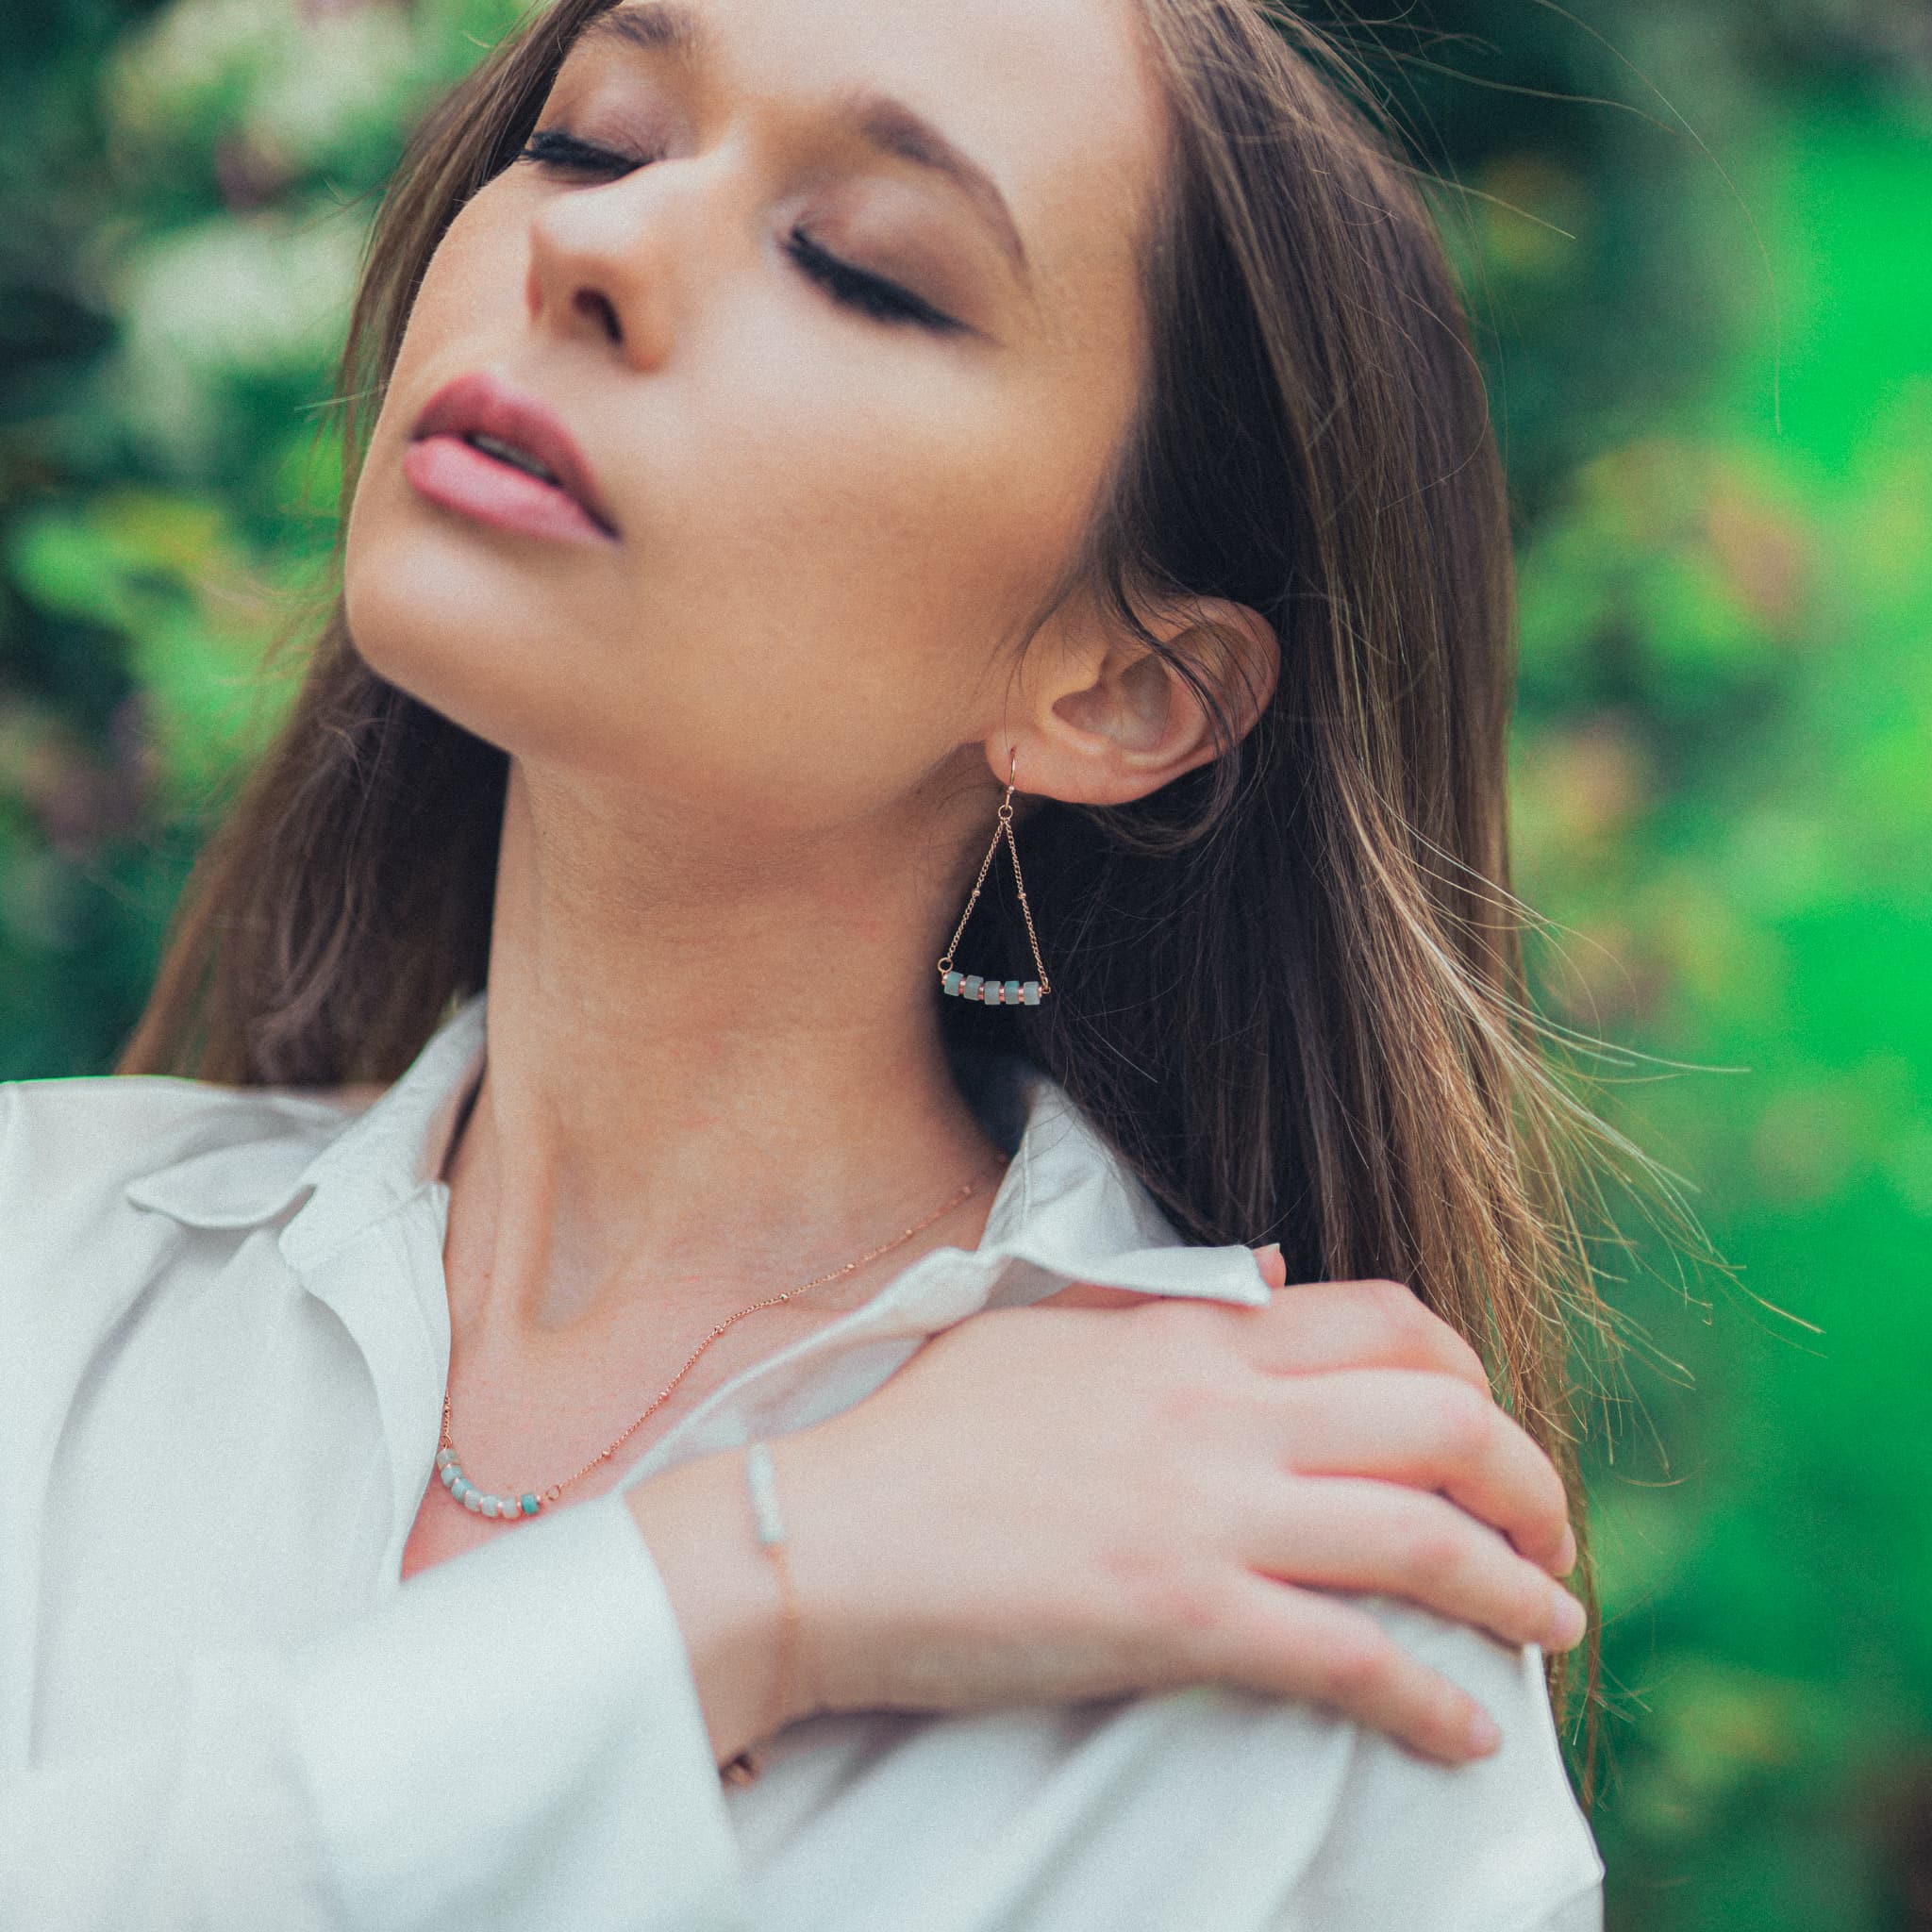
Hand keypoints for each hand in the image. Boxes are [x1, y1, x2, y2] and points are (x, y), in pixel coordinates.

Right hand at [773, 1254, 1585, 1764]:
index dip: (1468, 1370)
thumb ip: (1162, 1300)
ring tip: (1551, 1623)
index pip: (1385, 1319)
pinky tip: (1467, 1732)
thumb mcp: (1043, 1329)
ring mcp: (1204, 1511)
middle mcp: (1219, 1409)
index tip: (1486, 1426)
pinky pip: (1349, 1658)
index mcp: (1189, 1336)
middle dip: (1528, 1477)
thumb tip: (1266, 1275)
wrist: (824, 1535)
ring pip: (1420, 1536)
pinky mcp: (1178, 1617)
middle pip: (1439, 1417)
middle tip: (1550, 1535)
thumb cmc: (922, 1436)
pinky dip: (1431, 1700)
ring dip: (1515, 1588)